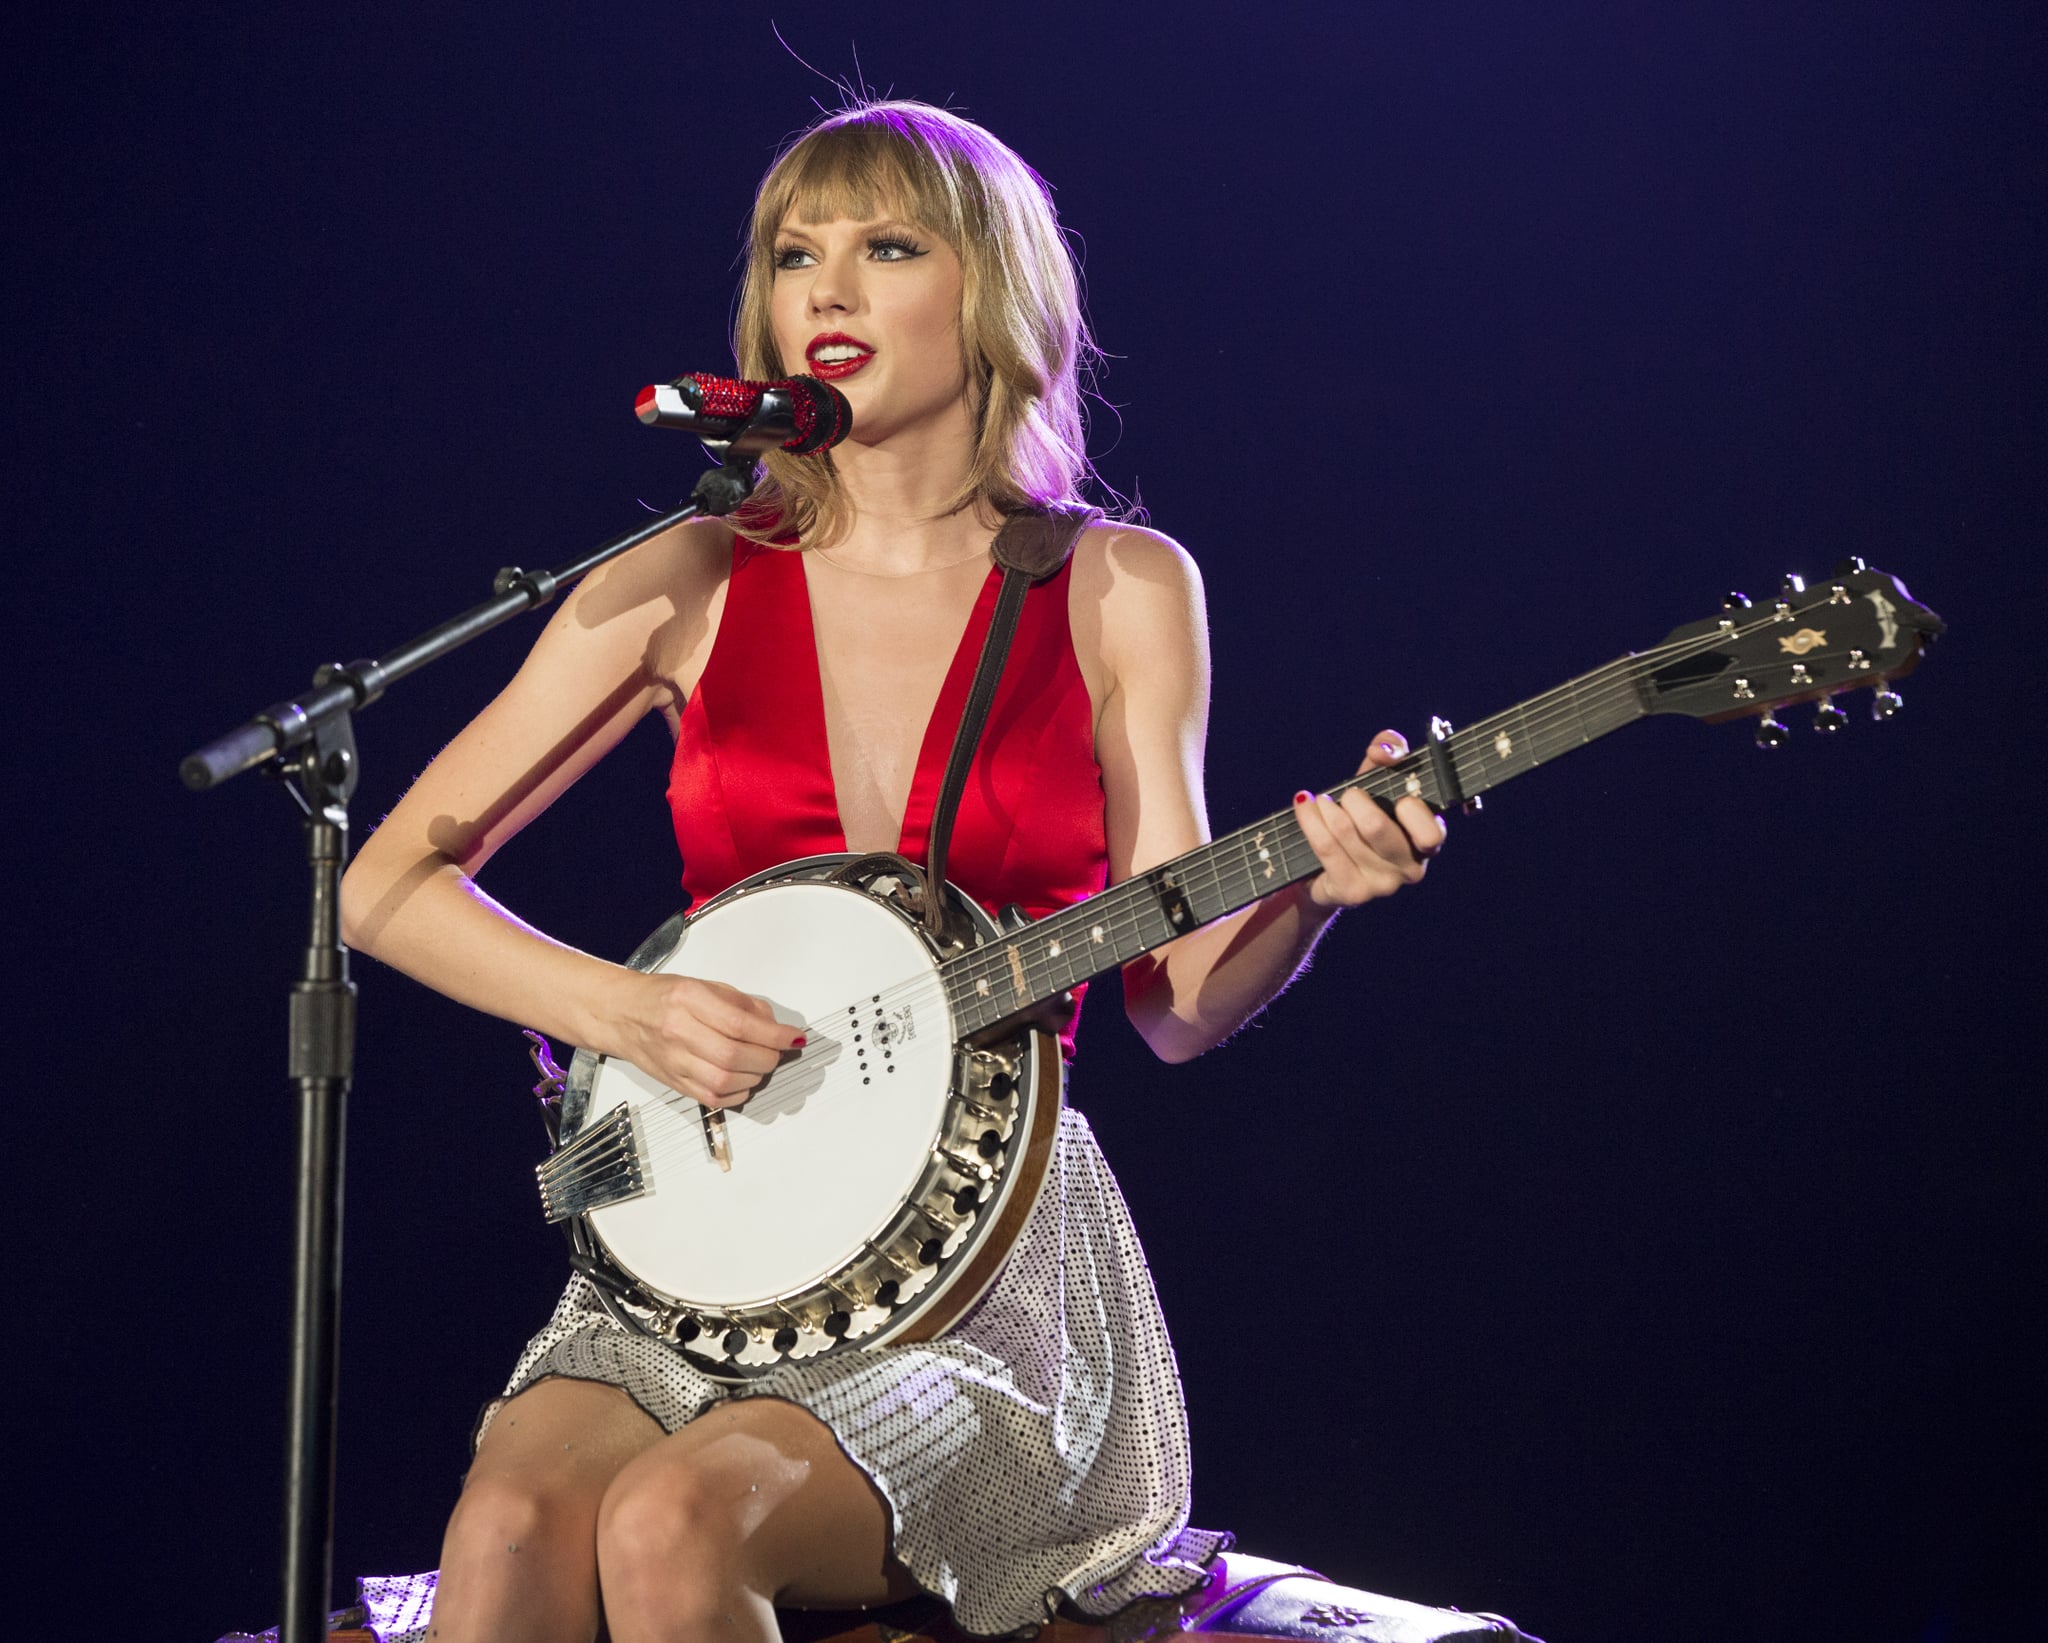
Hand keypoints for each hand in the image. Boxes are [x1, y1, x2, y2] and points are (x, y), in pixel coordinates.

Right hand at [605, 971, 805, 1108]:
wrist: (621, 1014)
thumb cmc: (661, 997)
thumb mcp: (705, 986)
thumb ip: (742, 1004)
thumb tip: (775, 1026)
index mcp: (688, 1000)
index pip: (740, 1023)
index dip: (774, 1035)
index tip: (794, 1038)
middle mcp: (678, 1031)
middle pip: (734, 1056)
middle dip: (768, 1057)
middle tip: (779, 1051)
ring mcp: (674, 1060)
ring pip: (725, 1081)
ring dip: (755, 1076)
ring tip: (761, 1064)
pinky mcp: (674, 1082)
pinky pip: (713, 1098)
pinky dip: (737, 1093)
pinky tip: (744, 1080)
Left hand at [1292, 729, 1446, 909]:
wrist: (1329, 870)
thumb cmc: (1363, 816)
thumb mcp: (1379, 781)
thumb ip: (1389, 752)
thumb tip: (1385, 751)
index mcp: (1428, 841)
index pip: (1431, 832)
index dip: (1411, 808)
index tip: (1397, 796)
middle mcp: (1411, 868)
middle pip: (1376, 827)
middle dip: (1354, 800)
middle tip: (1349, 794)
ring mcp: (1382, 885)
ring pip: (1346, 834)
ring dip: (1327, 808)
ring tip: (1320, 800)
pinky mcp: (1352, 893)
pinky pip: (1325, 848)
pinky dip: (1310, 820)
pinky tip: (1304, 806)